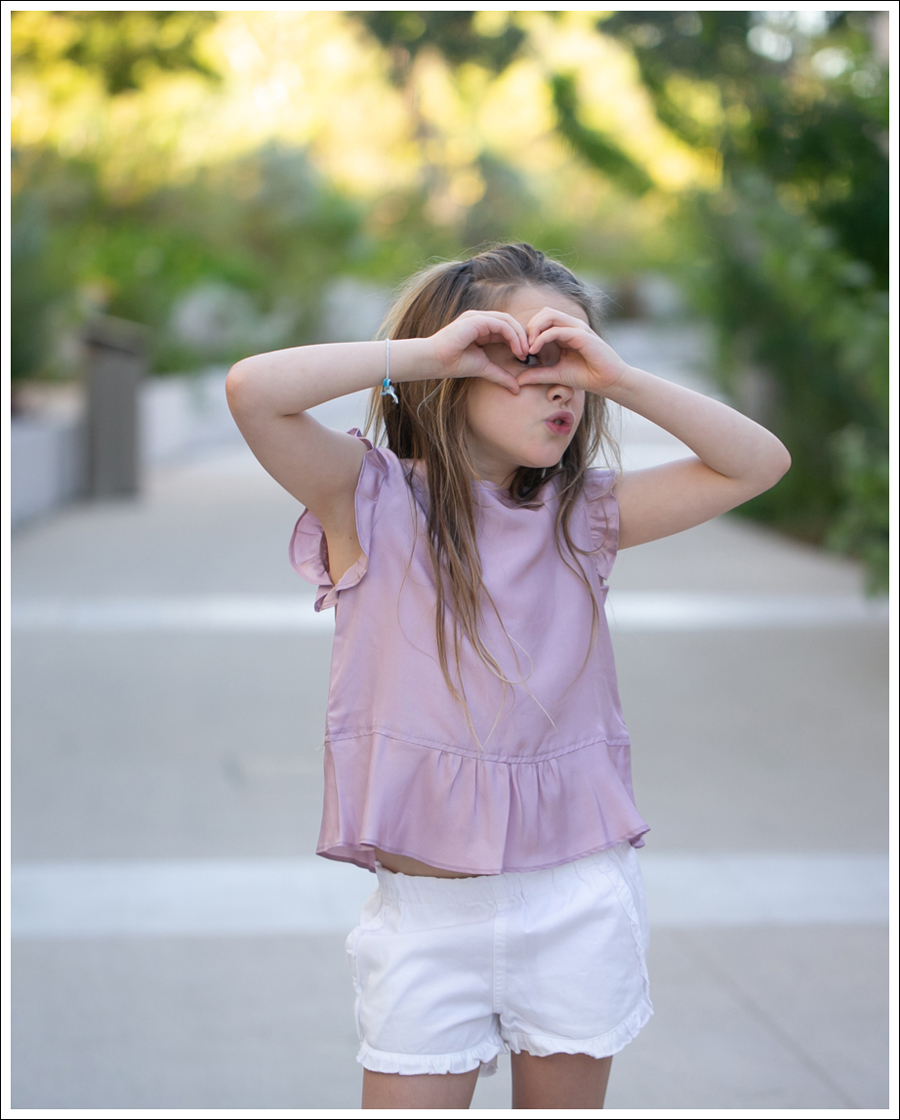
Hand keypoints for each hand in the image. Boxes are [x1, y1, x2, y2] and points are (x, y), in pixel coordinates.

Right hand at [429, 310, 528, 393]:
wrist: (436, 361)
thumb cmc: (454, 364)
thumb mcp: (484, 369)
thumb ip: (500, 375)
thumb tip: (516, 389)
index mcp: (481, 328)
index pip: (506, 329)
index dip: (518, 341)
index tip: (525, 357)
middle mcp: (480, 320)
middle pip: (509, 322)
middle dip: (522, 337)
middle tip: (530, 353)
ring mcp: (478, 318)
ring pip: (507, 321)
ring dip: (520, 336)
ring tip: (524, 352)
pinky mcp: (476, 320)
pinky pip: (501, 324)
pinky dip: (512, 336)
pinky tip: (517, 349)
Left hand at [514, 307, 631, 394]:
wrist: (608, 382)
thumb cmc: (586, 376)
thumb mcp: (556, 374)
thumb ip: (537, 374)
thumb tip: (518, 381)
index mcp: (566, 331)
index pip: (543, 320)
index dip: (529, 332)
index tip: (520, 351)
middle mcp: (571, 325)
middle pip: (544, 313)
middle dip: (529, 327)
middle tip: (522, 347)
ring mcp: (577, 328)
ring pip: (549, 315)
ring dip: (534, 329)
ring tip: (527, 347)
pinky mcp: (582, 335)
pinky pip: (557, 330)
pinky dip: (542, 338)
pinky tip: (534, 350)